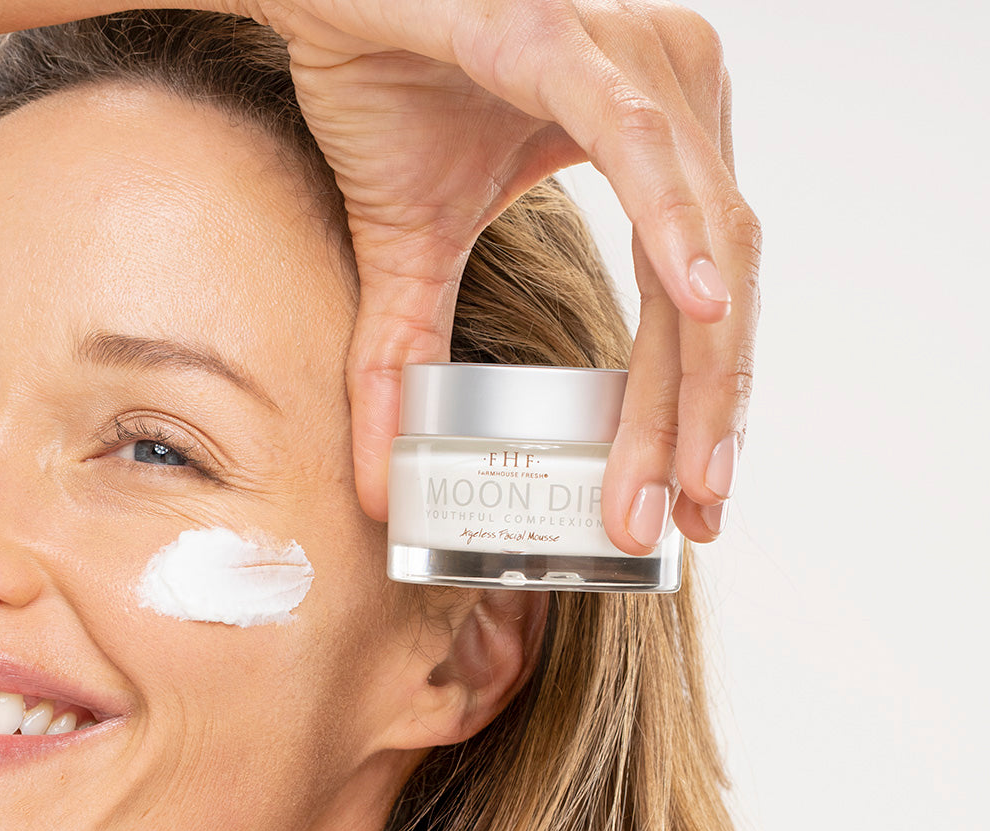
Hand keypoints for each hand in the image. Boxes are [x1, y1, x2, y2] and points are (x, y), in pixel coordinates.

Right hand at [0, 0, 761, 549]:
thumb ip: (413, 361)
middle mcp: (672, 102)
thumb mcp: (411, 256)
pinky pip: (636, 145)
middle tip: (690, 517)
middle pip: (715, 289)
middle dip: (706, 416)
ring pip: (701, 238)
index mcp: (655, 149)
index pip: (694, 304)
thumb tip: (384, 485)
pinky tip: (695, 311)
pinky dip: (672, 227)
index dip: (696, 408)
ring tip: (686, 474)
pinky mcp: (565, 42)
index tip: (686, 502)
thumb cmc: (382, 96)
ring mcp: (630, 65)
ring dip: (698, 368)